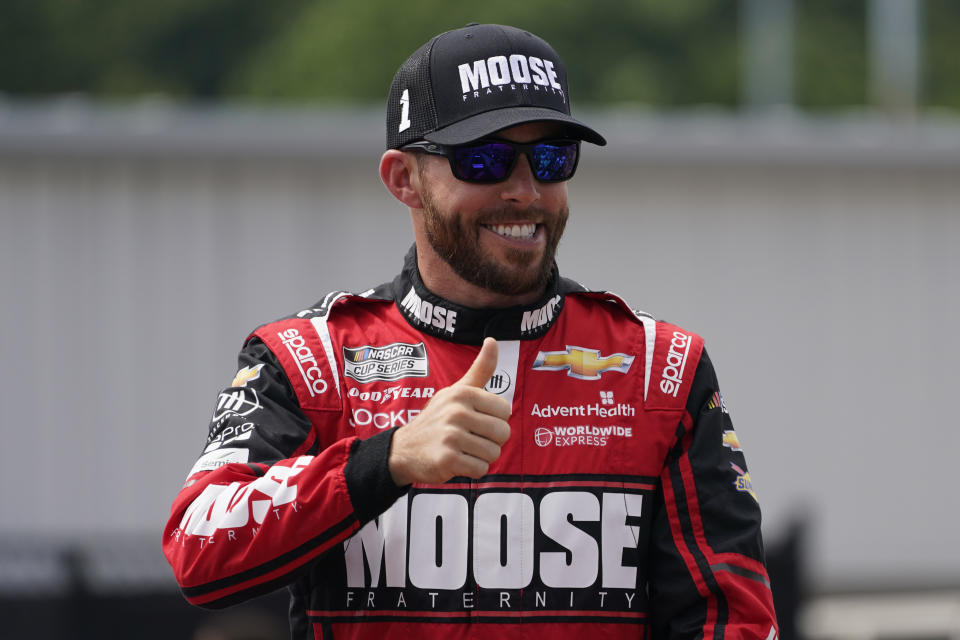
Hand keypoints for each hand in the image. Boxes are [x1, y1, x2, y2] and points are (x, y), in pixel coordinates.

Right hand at [388, 337, 510, 485]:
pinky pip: (480, 469)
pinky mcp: (447, 460)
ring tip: (463, 450)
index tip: (477, 421)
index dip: (495, 420)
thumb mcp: (457, 390)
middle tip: (471, 439)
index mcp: (463, 393)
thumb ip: (480, 369)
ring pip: (493, 453)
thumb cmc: (438, 418)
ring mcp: (451, 436)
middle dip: (491, 441)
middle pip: (503, 433)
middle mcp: (457, 412)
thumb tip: (493, 340)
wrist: (404, 449)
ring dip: (482, 457)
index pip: (505, 411)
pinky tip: (457, 461)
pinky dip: (473, 470)